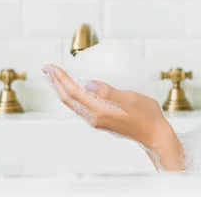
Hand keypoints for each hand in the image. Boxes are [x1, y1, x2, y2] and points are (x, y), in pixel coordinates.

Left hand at [42, 63, 170, 147]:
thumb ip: (108, 91)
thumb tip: (87, 83)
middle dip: (55, 82)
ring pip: (72, 103)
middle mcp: (94, 117)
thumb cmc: (147, 116)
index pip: (74, 92)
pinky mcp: (101, 120)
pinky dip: (71, 95)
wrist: (154, 135)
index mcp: (100, 111)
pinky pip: (79, 106)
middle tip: (47, 68)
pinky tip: (72, 89)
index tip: (52, 66)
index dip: (61, 78)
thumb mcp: (131, 99)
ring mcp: (96, 120)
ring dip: (61, 89)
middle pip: (68, 99)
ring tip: (54, 76)